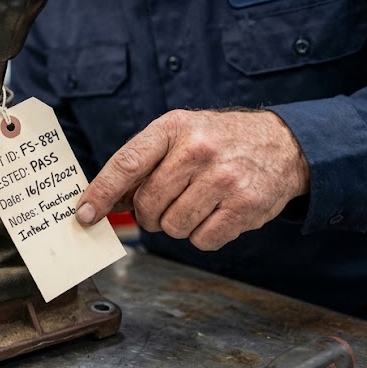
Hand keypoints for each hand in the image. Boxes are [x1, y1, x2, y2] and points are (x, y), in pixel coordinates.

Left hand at [76, 109, 309, 250]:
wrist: (281, 144)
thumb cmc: (218, 142)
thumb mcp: (179, 135)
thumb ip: (141, 164)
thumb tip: (101, 203)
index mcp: (173, 127)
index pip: (126, 164)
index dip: (101, 193)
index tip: (85, 214)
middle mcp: (198, 150)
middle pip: (148, 205)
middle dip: (150, 213)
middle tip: (166, 203)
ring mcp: (224, 178)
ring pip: (173, 227)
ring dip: (179, 223)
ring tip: (198, 202)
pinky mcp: (245, 205)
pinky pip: (202, 240)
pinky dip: (204, 234)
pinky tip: (217, 212)